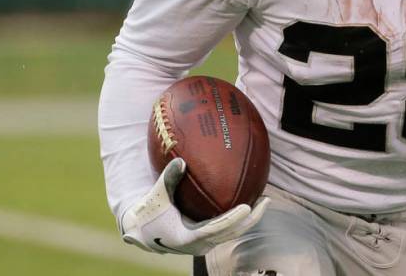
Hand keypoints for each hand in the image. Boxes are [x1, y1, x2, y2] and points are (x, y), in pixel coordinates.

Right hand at [120, 158, 268, 255]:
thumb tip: (181, 160)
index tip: (248, 207)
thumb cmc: (148, 212)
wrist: (139, 232)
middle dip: (251, 218)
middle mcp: (199, 245)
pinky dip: (238, 218)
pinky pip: (227, 230)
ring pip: (232, 233)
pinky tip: (248, 202)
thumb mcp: (156, 195)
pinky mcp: (205, 240)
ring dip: (248, 219)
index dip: (233, 219)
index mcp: (187, 237)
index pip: (217, 228)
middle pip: (232, 233)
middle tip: (266, 200)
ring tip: (263, 200)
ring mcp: (203, 244)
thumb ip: (168, 179)